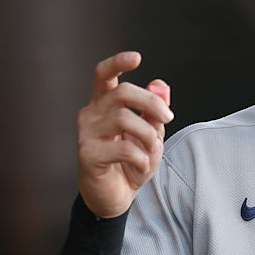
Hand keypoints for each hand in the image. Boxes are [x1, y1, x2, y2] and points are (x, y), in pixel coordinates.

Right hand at [76, 52, 174, 217]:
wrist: (113, 197)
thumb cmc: (130, 163)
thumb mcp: (150, 135)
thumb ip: (154, 111)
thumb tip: (160, 84)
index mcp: (103, 104)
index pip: (104, 75)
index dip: (118, 62)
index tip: (137, 57)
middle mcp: (91, 114)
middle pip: (121, 92)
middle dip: (151, 103)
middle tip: (168, 118)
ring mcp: (86, 133)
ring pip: (124, 119)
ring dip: (148, 136)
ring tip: (151, 152)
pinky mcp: (87, 154)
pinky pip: (124, 148)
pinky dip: (141, 160)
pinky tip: (139, 169)